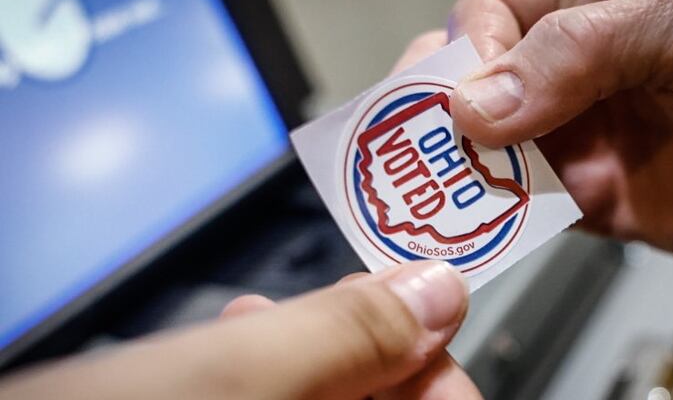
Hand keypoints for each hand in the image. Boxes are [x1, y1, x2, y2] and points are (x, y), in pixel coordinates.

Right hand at [0, 261, 481, 398]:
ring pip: (332, 396)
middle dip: (361, 344)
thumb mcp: (228, 379)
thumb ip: (344, 340)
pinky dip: (270, 370)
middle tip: (338, 293)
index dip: (436, 358)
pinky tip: (238, 338)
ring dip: (309, 350)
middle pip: (389, 399)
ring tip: (268, 311)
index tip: (419, 300)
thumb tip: (436, 291)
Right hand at [438, 0, 672, 271]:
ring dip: (451, 168)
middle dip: (435, 109)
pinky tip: (472, 224)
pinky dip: (486, 215)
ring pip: (478, 144)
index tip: (465, 98)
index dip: (468, 51)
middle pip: (466, 77)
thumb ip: (584, 48)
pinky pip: (512, 203)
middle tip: (421, 144)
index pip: (491, 13)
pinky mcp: (574, 195)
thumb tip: (479, 102)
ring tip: (432, 192)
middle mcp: (562, 66)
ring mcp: (565, 134)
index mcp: (585, 1)